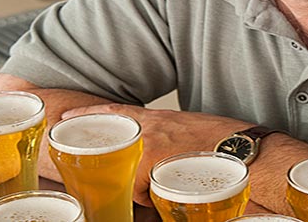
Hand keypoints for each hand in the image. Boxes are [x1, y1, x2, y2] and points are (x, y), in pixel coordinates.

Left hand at [62, 103, 253, 206]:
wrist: (242, 148)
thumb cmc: (220, 139)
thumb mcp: (186, 125)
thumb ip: (163, 131)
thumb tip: (151, 146)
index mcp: (157, 118)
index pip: (114, 112)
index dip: (89, 114)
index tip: (66, 117)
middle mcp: (150, 130)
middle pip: (110, 142)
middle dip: (93, 151)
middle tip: (71, 147)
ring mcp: (151, 149)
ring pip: (125, 170)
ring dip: (130, 183)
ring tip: (143, 184)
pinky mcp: (157, 169)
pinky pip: (140, 189)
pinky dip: (146, 196)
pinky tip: (158, 195)